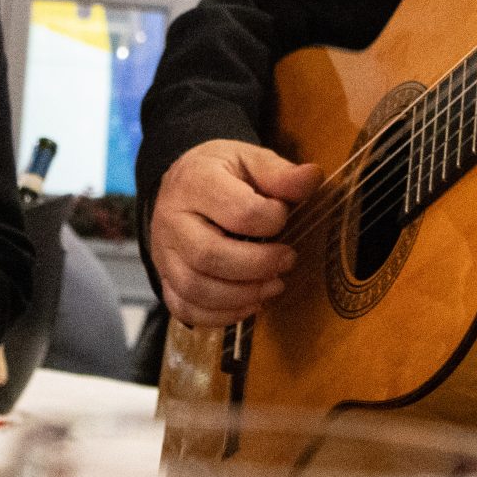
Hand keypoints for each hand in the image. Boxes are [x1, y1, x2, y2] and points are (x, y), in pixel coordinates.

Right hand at [149, 140, 320, 327]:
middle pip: (209, 256)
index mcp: (195, 182)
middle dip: (259, 266)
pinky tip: (250, 303)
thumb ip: (280, 174)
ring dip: (242, 295)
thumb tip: (313, 177)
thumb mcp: (251, 161)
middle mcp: (171, 219)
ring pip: (196, 288)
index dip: (272, 220)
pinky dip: (221, 315)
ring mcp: (163, 253)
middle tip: (288, 260)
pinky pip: (185, 308)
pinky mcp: (165, 278)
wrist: (183, 184)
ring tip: (274, 285)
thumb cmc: (223, 174)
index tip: (283, 216)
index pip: (238, 212)